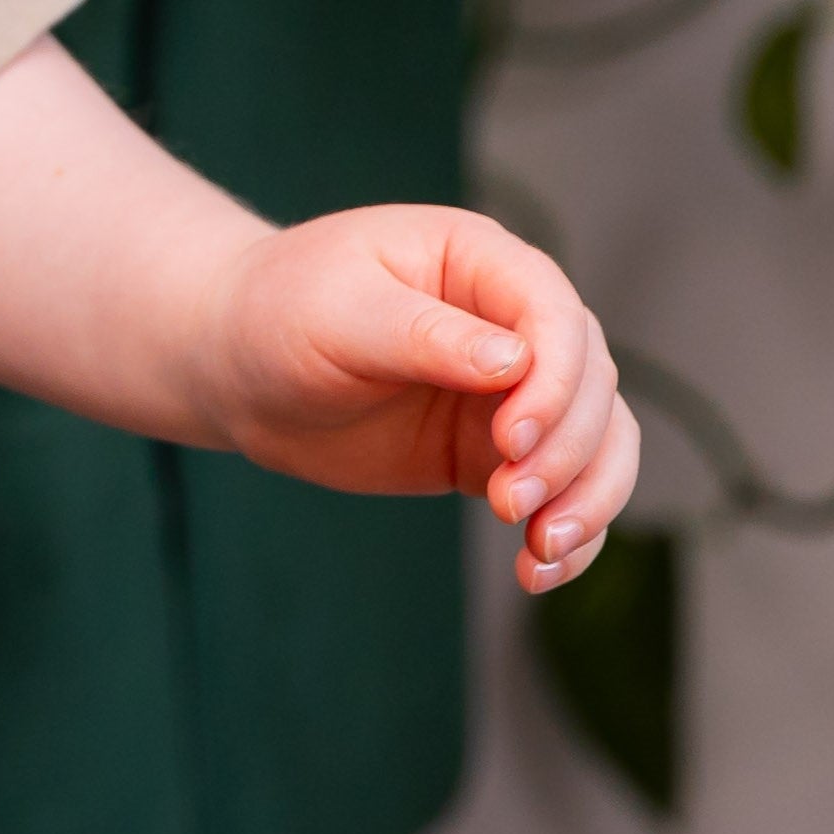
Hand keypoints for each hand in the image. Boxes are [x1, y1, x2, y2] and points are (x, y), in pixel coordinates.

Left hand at [197, 205, 636, 592]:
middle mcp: (510, 321)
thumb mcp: (336, 312)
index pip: (555, 314)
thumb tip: (516, 363)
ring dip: (588, 501)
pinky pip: (564, 492)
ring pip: (599, 443)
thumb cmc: (276, 314)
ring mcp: (510, 390)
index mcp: (476, 260)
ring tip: (539, 550)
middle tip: (512, 504)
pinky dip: (568, 535)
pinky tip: (536, 573)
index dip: (554, 381)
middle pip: (591, 386)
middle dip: (568, 452)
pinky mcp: (495, 452)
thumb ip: (421, 333)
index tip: (512, 439)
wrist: (235, 366)